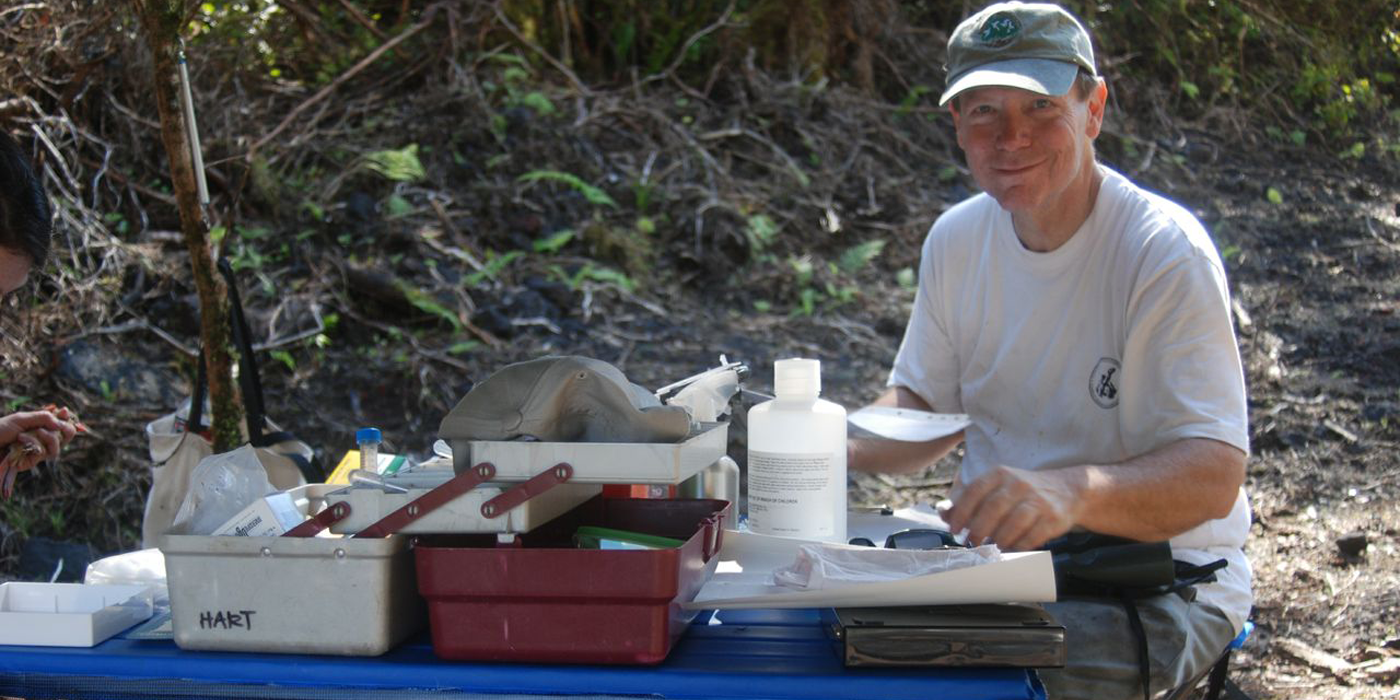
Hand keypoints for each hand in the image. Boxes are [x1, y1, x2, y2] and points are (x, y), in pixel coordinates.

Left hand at [0, 407, 84, 497]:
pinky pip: (43, 452)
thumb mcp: (23, 418)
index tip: (63, 410)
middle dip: (65, 429)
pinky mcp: (33, 461)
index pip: (62, 423)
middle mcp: (42, 438)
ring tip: (34, 432)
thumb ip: (44, 418)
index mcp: (41, 425)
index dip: (66, 418)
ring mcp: (39, 450)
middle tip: (59, 425)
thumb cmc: (1, 429)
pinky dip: (33, 442)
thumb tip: (63, 424)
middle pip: (67, 435)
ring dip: (48, 436)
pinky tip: (21, 439)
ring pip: (57, 445)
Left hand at [941, 465, 1083, 551]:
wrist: (1069, 490)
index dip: (961, 512)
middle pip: (992, 509)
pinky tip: (1010, 550)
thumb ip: (971, 499)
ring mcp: (1038, 500)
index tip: (954, 530)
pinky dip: (1018, 547)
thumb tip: (944, 513)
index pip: (974, 491)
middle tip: (971, 543)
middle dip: (977, 530)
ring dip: (997, 540)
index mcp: (1001, 474)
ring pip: (1012, 524)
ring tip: (990, 548)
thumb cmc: (1024, 492)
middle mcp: (1019, 484)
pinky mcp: (1053, 517)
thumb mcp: (999, 486)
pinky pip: (1032, 537)